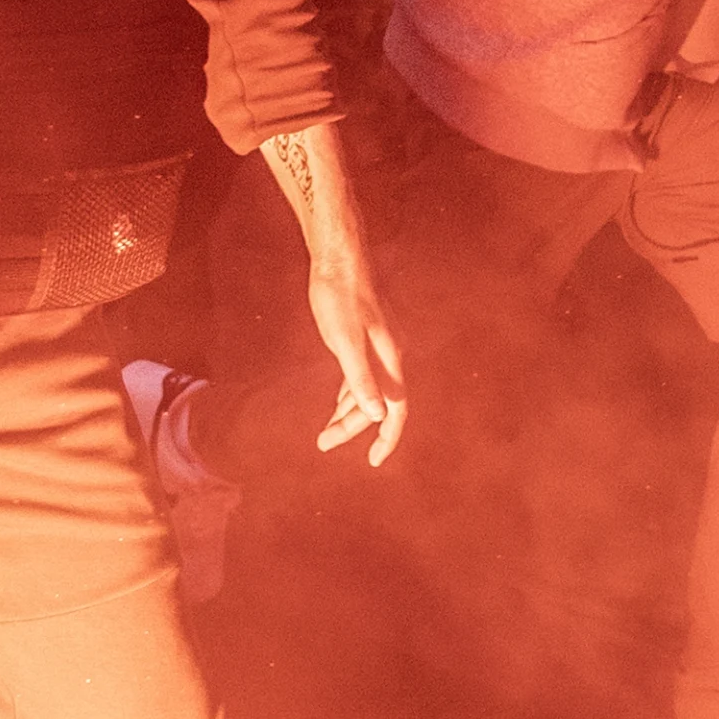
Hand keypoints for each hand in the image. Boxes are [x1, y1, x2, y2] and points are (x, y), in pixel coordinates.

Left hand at [305, 253, 409, 465]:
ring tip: (324, 433)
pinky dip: (349, 393)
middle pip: (377, 404)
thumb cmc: (339, 295)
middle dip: (352, 427)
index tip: (373, 461)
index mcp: (389, 359)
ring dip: (348, 413)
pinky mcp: (366, 337)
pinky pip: (361, 375)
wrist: (339, 257)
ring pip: (367, 390)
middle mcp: (390, 355)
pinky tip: (337, 404)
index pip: (396, 409)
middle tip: (322, 443)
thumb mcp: (344, 339)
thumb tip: (377, 415)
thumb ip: (361, 377)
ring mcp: (379, 347)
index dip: (387, 438)